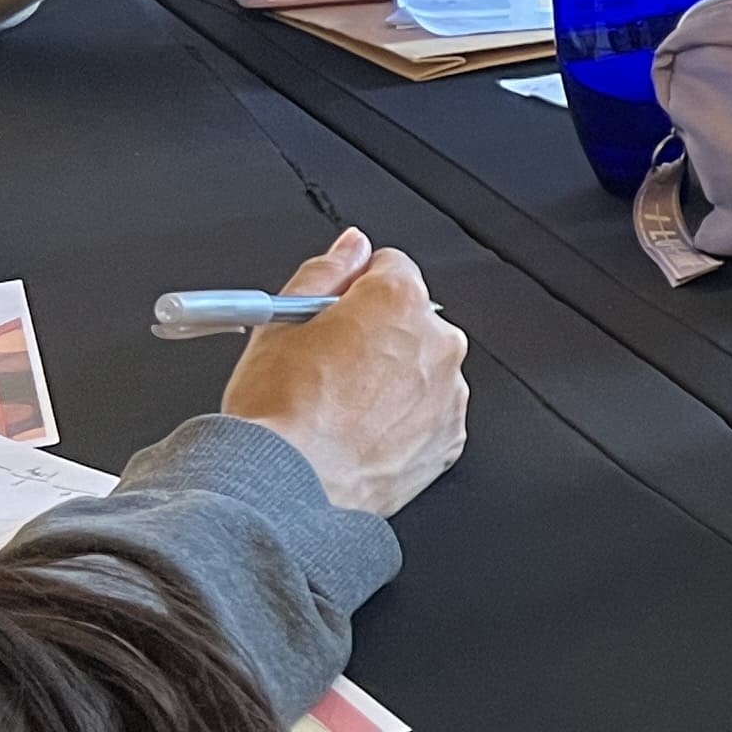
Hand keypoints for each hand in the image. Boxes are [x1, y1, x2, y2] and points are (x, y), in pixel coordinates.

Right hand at [217, 229, 470, 517]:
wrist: (291, 486)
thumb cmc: (281, 411)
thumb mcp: (281, 323)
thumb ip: (326, 272)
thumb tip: (352, 246)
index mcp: (399, 302)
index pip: (390, 267)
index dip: (354, 288)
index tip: (334, 310)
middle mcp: (438, 344)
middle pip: (410, 319)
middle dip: (376, 333)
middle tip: (329, 364)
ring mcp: (451, 395)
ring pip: (423, 368)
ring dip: (393, 378)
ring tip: (342, 407)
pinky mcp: (450, 440)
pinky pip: (430, 414)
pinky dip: (404, 419)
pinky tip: (362, 433)